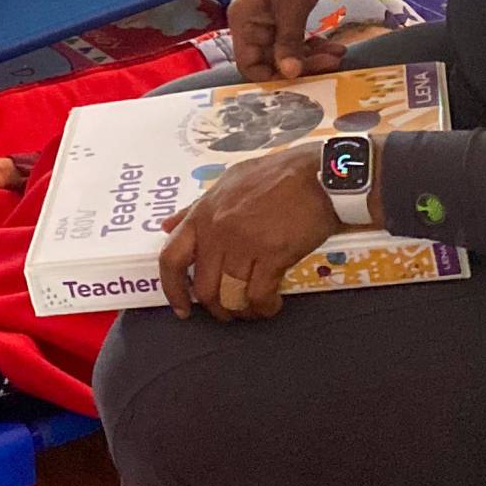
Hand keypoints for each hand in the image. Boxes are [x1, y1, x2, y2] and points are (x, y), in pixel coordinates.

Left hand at [156, 146, 338, 321]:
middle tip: (230, 311)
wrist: (317, 175)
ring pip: (231, 296)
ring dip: (242, 310)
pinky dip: (265, 307)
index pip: (171, 257)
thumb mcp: (227, 184)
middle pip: (204, 288)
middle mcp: (218, 231)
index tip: (182, 308)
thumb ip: (196, 208)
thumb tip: (168, 225)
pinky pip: (259, 296)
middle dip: (217, 307)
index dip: (172, 289)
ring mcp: (244, 243)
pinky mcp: (273, 255)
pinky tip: (272, 303)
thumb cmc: (274, 176)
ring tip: (253, 309)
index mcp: (203, 213)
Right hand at [226, 0, 345, 82]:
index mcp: (243, 21)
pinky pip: (294, 38)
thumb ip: (288, 43)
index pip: (248, 63)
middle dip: (301, 64)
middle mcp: (250, 23)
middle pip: (271, 59)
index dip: (271, 75)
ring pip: (286, 50)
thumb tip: (289, 75)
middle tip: (330, 64)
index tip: (300, 79)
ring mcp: (267, 19)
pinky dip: (311, 44)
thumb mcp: (291, 9)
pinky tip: (332, 45)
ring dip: (310, 56)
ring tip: (337, 55)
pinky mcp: (282, 15)